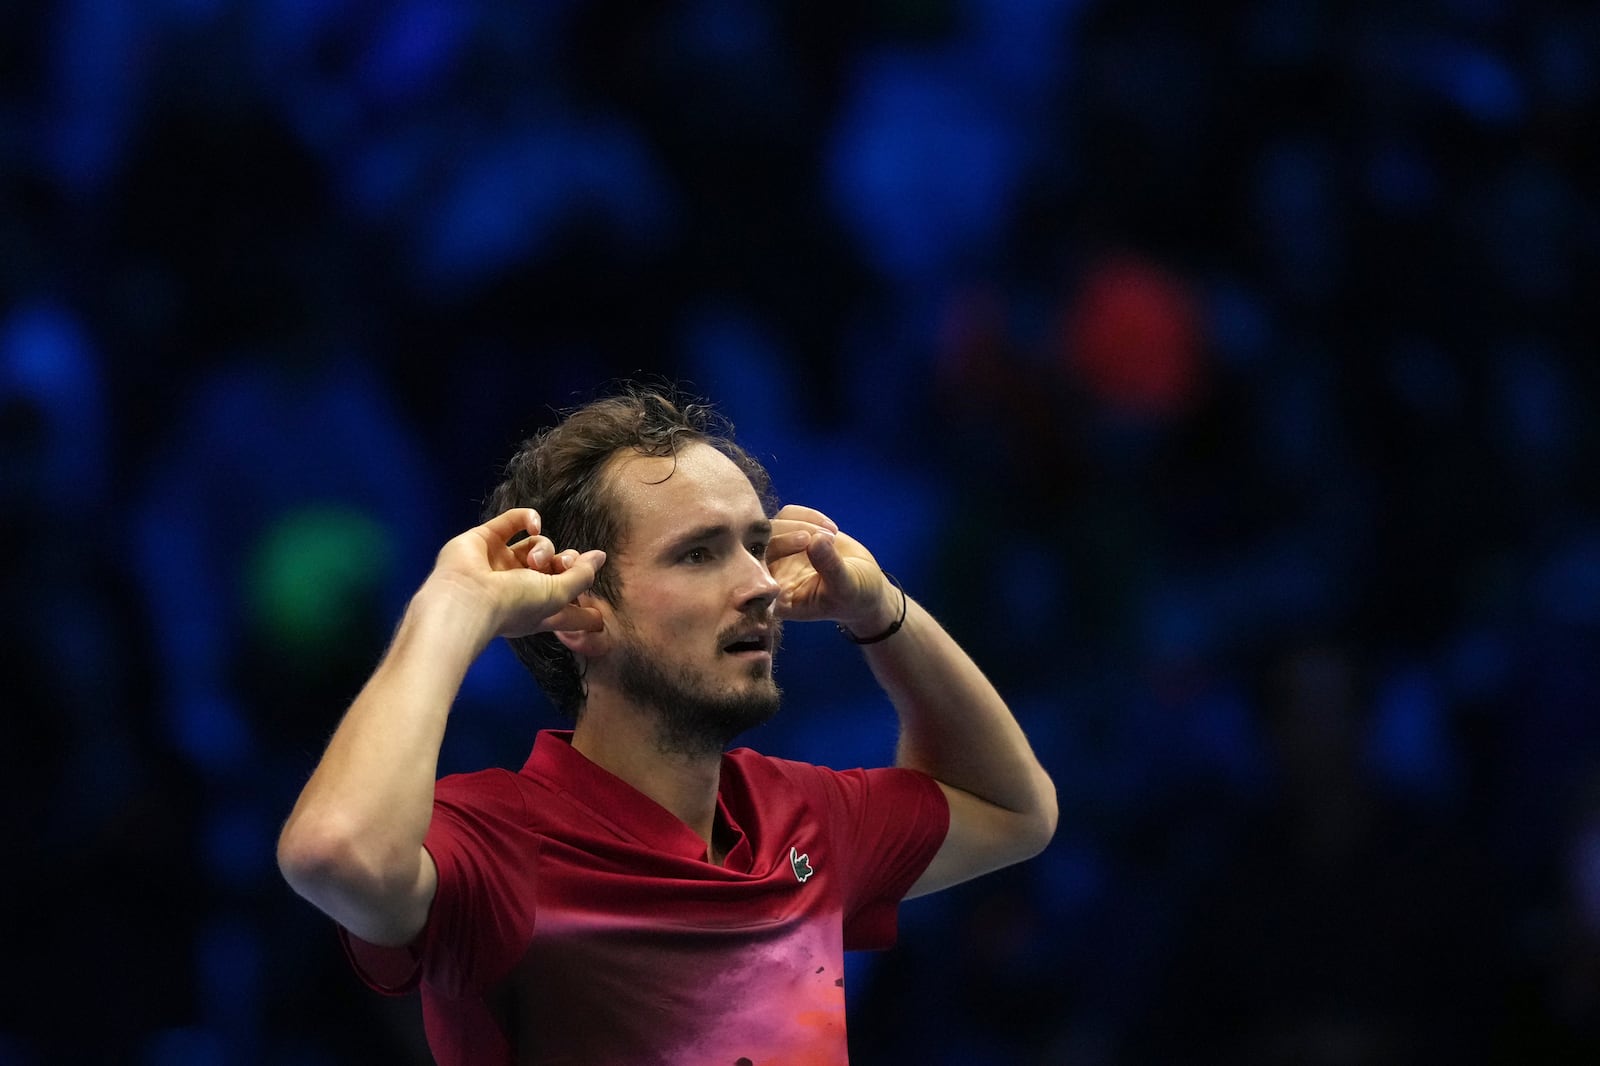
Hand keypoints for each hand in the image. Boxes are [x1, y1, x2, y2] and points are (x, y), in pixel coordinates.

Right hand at [425, 508, 605, 637]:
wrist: (468, 599)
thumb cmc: (514, 606)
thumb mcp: (559, 595)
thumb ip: (582, 576)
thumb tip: (600, 557)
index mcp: (536, 610)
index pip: (566, 611)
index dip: (583, 613)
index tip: (599, 620)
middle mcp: (518, 587)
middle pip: (554, 569)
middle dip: (565, 564)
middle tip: (562, 566)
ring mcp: (500, 562)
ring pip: (536, 544)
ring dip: (544, 548)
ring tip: (535, 560)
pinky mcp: (484, 540)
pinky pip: (513, 520)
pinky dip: (527, 517)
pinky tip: (534, 525)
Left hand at [767, 504, 897, 633]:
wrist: (864, 583)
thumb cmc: (853, 596)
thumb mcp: (844, 587)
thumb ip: (829, 567)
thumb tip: (815, 540)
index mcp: (779, 598)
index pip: (758, 578)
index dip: (774, 557)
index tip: (804, 545)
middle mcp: (773, 574)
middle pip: (763, 546)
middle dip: (788, 537)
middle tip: (816, 538)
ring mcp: (781, 552)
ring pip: (775, 526)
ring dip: (802, 525)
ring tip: (832, 536)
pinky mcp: (792, 532)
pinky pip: (788, 514)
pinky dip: (809, 516)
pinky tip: (832, 529)